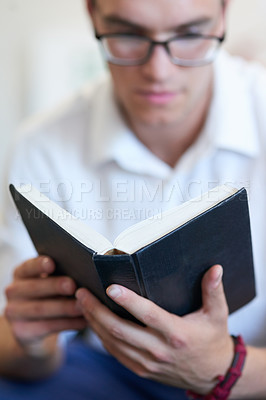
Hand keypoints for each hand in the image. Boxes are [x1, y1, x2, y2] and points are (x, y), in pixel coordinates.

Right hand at [4, 256, 86, 348]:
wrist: (32, 326)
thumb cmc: (48, 295)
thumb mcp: (49, 282)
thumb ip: (59, 275)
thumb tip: (82, 271)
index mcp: (21, 273)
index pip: (28, 267)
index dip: (39, 265)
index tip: (52, 263)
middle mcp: (13, 291)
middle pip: (34, 288)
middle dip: (55, 286)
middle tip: (73, 285)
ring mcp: (14, 312)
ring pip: (40, 309)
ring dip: (64, 307)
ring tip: (82, 306)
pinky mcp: (21, 331)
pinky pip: (46, 327)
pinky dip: (67, 324)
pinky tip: (82, 321)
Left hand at [76, 265, 233, 393]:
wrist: (213, 374)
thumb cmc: (213, 339)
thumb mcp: (218, 314)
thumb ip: (214, 290)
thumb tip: (215, 268)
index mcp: (177, 333)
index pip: (148, 315)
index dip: (128, 301)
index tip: (110, 287)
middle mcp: (159, 350)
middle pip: (120, 330)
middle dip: (96, 310)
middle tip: (82, 293)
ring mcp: (148, 363)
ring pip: (113, 342)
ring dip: (94, 322)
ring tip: (81, 303)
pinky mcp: (141, 369)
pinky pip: (116, 353)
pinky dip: (101, 337)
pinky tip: (93, 322)